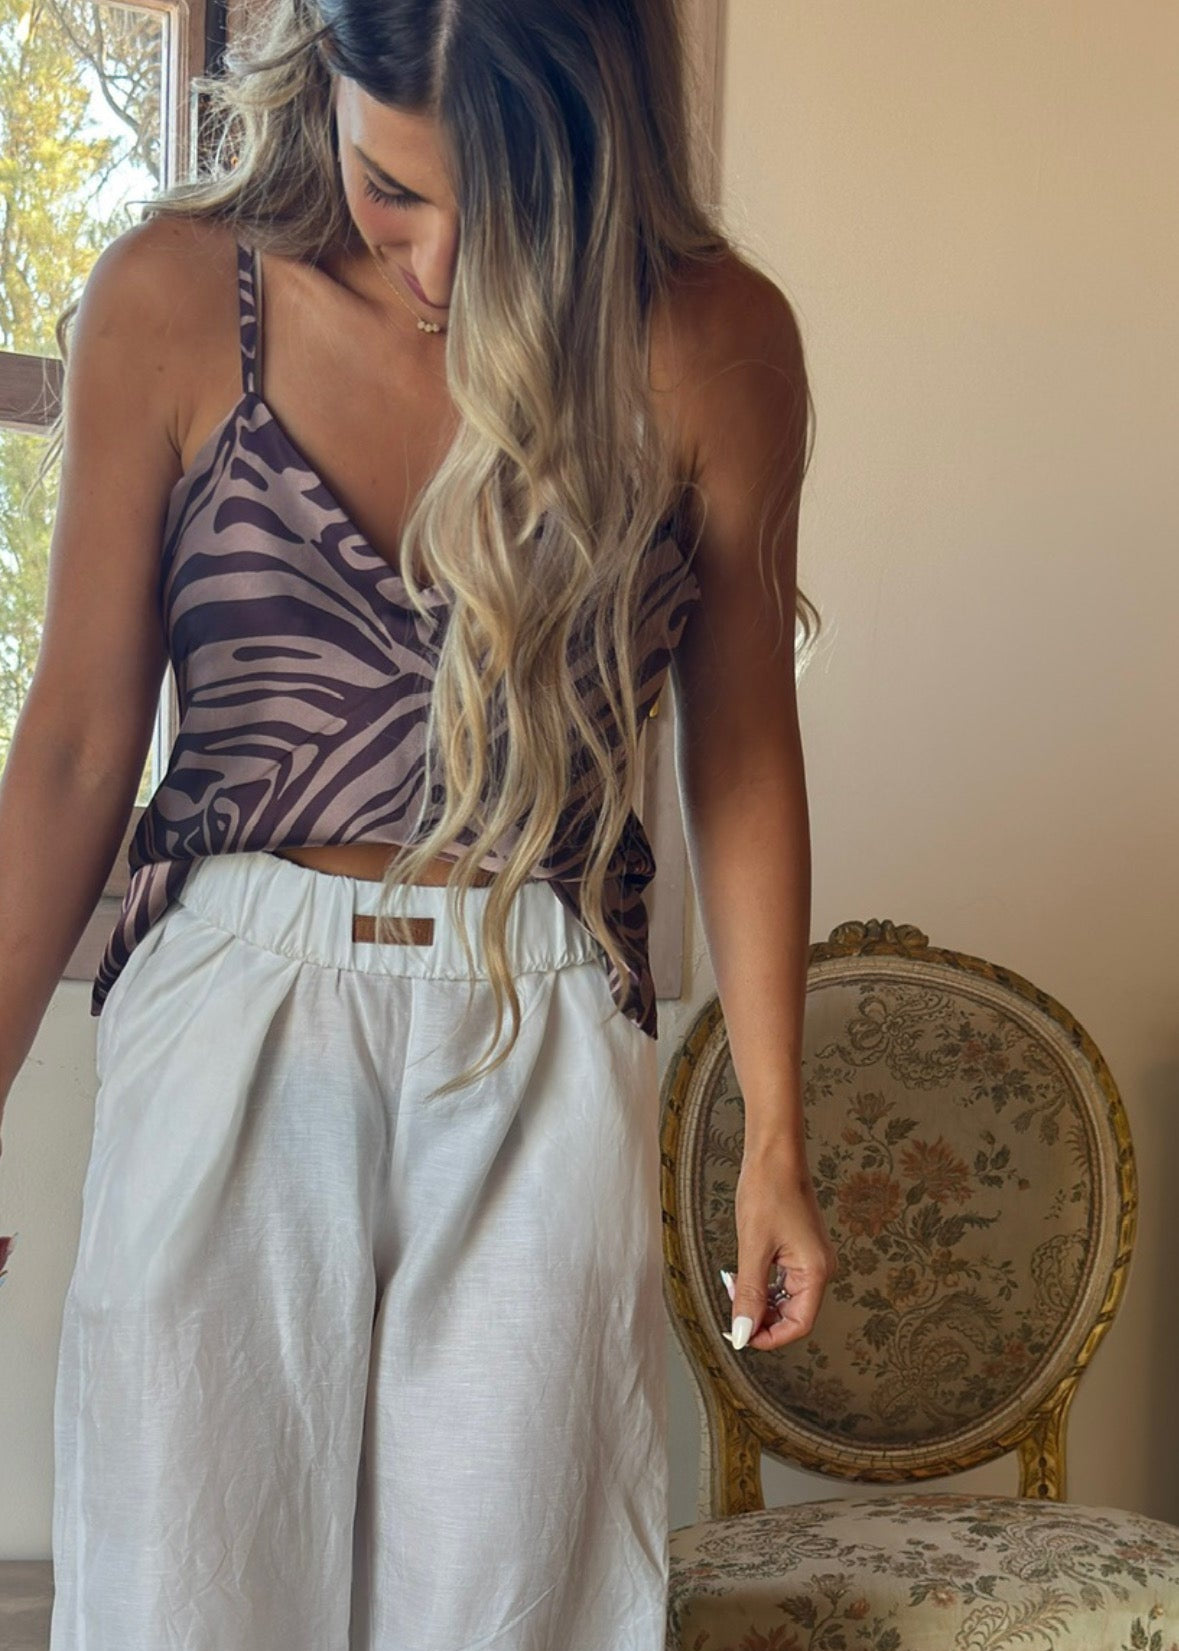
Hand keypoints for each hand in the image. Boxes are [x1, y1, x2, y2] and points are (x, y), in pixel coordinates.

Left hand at [724, 1140, 836, 1351]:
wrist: (775, 1154)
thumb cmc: (768, 1191)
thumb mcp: (753, 1247)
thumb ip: (749, 1294)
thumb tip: (743, 1331)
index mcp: (816, 1271)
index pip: (798, 1325)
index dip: (769, 1336)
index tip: (740, 1335)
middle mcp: (819, 1268)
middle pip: (793, 1314)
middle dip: (761, 1316)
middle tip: (731, 1307)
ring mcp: (811, 1258)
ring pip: (786, 1298)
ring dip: (760, 1300)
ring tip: (734, 1286)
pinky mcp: (801, 1248)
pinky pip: (784, 1279)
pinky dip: (763, 1283)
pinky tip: (743, 1275)